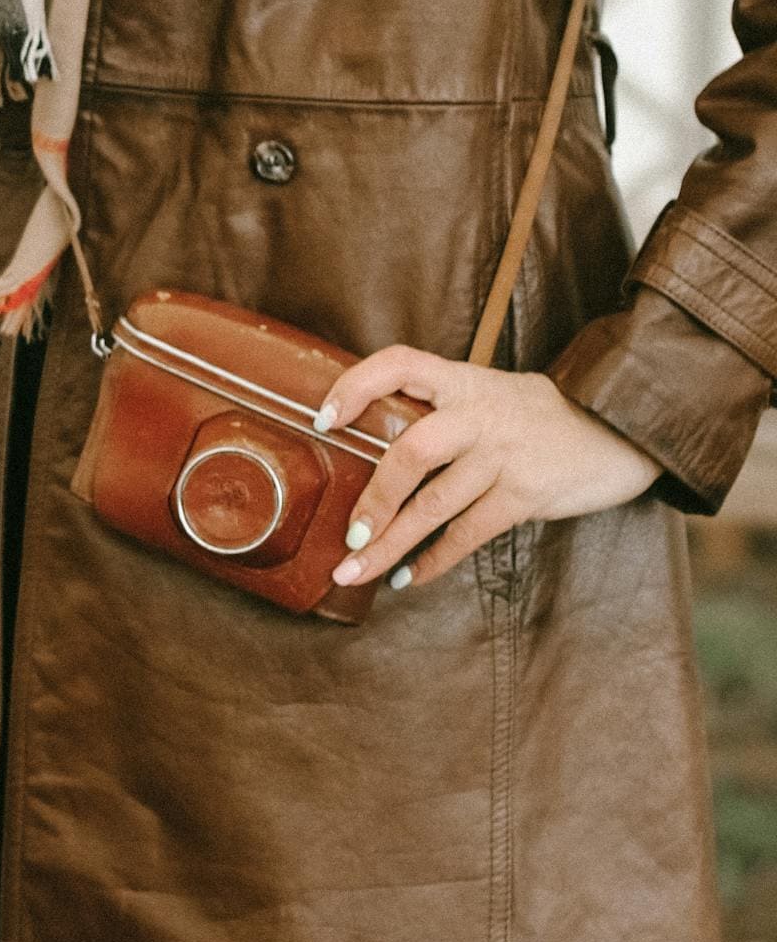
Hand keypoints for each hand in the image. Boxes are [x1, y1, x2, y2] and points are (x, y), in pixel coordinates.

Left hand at [315, 346, 661, 589]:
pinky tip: (409, 577)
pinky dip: (435, 560)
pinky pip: (468, 533)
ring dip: (390, 546)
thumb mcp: (487, 395)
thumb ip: (437, 410)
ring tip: (356, 571)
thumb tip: (362, 444)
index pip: (398, 364)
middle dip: (373, 501)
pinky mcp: (525, 494)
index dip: (356, 385)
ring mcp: (503, 456)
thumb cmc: (533, 418)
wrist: (618, 431)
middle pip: (411, 453)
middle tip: (347, 537)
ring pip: (433, 507)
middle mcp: (478, 415)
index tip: (323, 419)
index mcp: (461, 382)